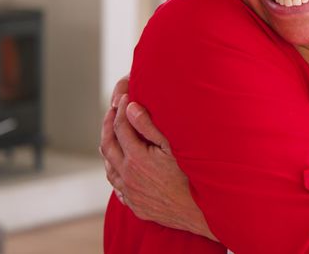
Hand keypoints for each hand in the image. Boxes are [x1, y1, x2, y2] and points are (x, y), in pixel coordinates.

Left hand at [99, 85, 214, 240]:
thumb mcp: (173, 146)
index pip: (120, 127)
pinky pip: (116, 186)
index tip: (124, 97)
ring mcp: (130, 192)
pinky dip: (115, 171)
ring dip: (108, 149)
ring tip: (111, 136)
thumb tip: (130, 108)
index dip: (121, 109)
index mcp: (136, 158)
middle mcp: (128, 176)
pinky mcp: (135, 205)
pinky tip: (120, 166)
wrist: (200, 211)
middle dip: (108, 124)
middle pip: (108, 145)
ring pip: (109, 167)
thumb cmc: (192, 175)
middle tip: (112, 111)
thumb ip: (149, 126)